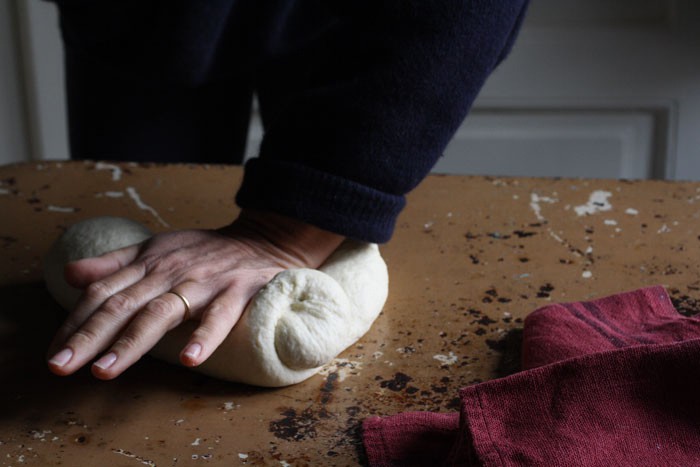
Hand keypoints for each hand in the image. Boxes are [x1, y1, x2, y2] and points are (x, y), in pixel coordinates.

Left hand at [47, 210, 343, 379]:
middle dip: (89, 336)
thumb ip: (116, 264)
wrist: (264, 239)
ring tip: (106, 370)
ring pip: (162, 312)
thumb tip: (71, 275)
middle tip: (61, 367)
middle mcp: (171, 272)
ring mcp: (204, 283)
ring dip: (133, 341)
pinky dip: (204, 336)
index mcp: (150, 263)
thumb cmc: (207, 251)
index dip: (76, 322)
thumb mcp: (158, 248)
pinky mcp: (237, 292)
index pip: (103, 292)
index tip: (54, 353)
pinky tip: (188, 359)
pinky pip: (220, 316)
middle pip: (123, 304)